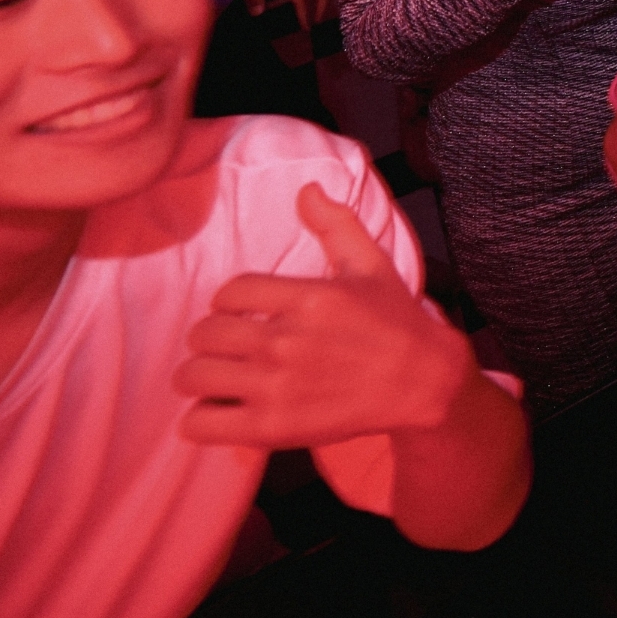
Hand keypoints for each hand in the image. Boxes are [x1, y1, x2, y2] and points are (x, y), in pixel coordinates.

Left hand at [176, 185, 472, 447]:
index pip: (228, 293)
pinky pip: (201, 424)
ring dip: (198, 377)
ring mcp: (277, 387)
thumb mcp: (372, 265)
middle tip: (228, 348)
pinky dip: (200, 420)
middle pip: (203, 334)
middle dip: (210, 339)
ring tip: (218, 378)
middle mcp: (287, 341)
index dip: (229, 302)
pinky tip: (219, 412)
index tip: (242, 314)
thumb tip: (307, 189)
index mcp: (308, 298)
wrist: (423, 382)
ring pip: (193, 377)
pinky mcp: (272, 428)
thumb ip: (336, 225)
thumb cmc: (396, 321)